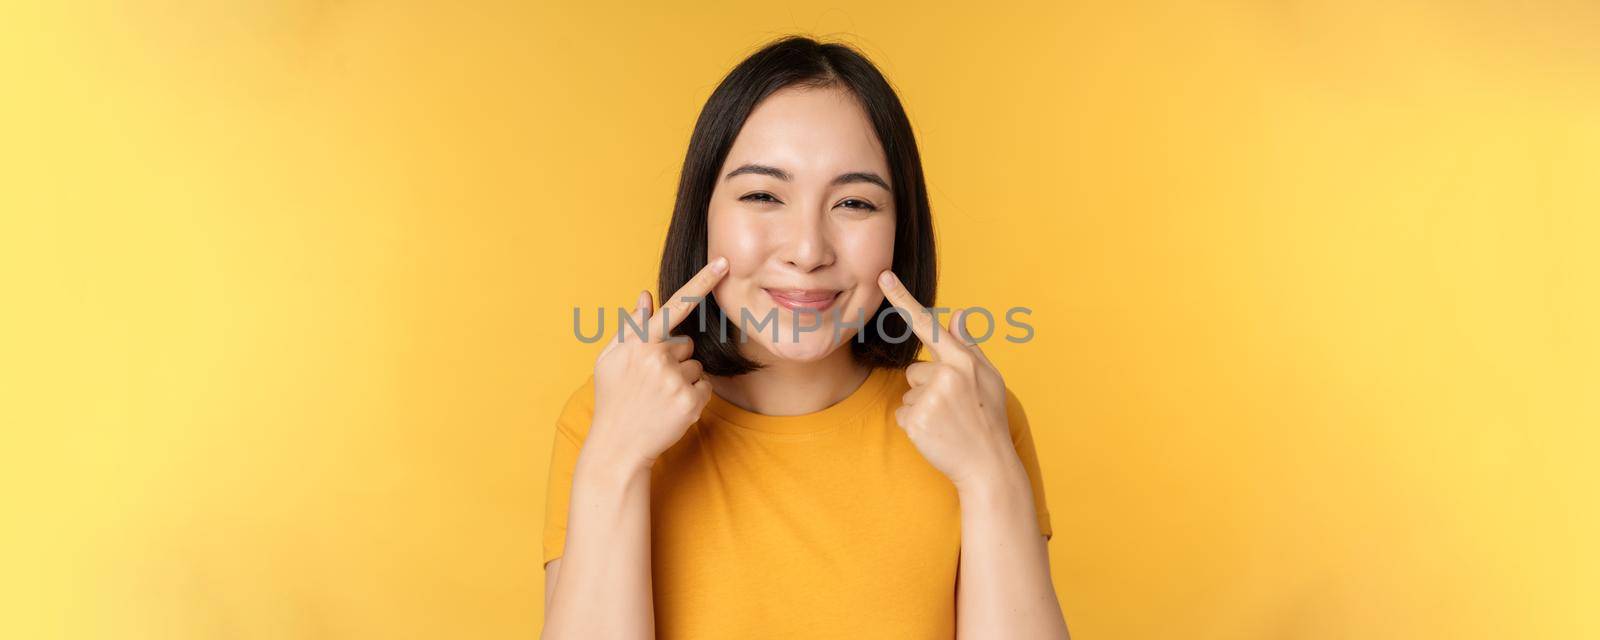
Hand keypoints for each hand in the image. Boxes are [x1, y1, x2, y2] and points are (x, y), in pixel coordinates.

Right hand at [586, 257, 728, 470]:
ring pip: (696, 367)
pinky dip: (693, 397)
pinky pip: (704, 387)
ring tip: (659, 398)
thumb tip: (645, 297)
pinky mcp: (689, 402)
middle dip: (674, 359)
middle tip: (652, 383)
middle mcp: (657, 357)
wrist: (618, 446)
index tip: (724, 263)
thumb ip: (630, 327)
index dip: (701, 282)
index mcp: (638, 343)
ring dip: (683, 380)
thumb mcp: (610, 360)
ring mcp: (674, 380)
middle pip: (686, 345)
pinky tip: (671, 409)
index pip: (675, 305)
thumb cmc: (613, 399)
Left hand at [878, 270, 1020, 489]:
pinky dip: (915, 425)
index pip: (929, 325)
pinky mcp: (916, 420)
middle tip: (953, 408)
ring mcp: (930, 398)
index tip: (883, 277)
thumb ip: (969, 346)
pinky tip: (937, 434)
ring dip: (921, 407)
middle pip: (914, 370)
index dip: (903, 300)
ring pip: (908, 393)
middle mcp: (947, 375)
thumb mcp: (988, 379)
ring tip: (947, 422)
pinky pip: (903, 414)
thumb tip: (958, 314)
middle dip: (927, 388)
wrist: (988, 466)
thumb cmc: (989, 419)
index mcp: (964, 360)